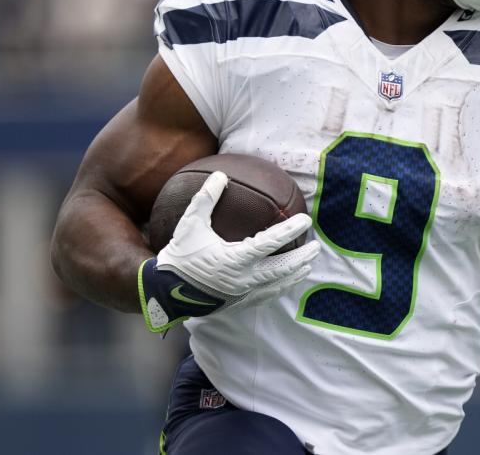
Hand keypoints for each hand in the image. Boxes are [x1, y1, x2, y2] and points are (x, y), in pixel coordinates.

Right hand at [138, 171, 319, 332]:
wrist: (163, 293)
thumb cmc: (179, 256)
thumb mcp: (190, 225)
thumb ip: (206, 199)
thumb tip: (221, 175)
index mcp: (235, 259)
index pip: (270, 242)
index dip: (290, 231)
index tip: (305, 220)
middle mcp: (243, 279)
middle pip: (282, 268)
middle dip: (301, 257)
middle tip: (316, 246)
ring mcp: (242, 294)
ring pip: (276, 285)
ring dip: (294, 274)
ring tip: (307, 265)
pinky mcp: (238, 304)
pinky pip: (265, 297)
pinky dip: (278, 288)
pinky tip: (284, 283)